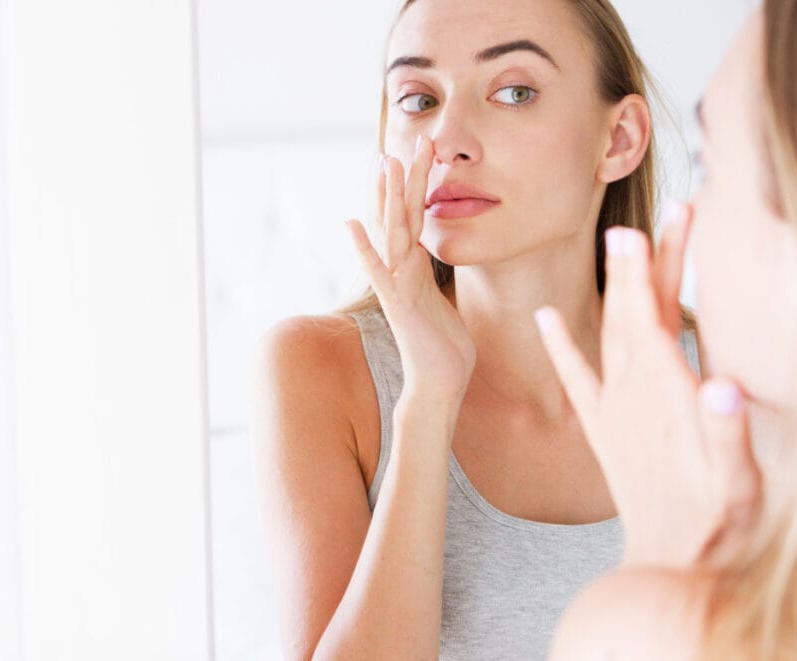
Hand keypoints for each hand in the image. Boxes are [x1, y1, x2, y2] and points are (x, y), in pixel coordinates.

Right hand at [345, 136, 476, 403]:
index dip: (417, 186)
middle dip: (407, 178)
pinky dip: (365, 249)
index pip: (415, 218)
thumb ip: (433, 279)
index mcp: (416, 268)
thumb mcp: (443, 302)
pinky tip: (351, 224)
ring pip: (391, 233)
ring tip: (385, 163)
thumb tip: (432, 260)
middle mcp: (402, 272)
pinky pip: (379, 272)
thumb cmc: (445, 349)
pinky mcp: (397, 304)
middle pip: (403, 215)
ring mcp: (397, 286)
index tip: (420, 153)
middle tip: (411, 139)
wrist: (440, 384)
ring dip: (388, 198)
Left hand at [534, 205, 761, 567]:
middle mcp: (632, 397)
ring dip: (614, 289)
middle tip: (642, 218)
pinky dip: (561, 347)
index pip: (649, 323)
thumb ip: (728, 434)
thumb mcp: (737, 481)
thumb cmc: (716, 522)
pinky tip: (546, 317)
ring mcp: (615, 410)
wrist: (673, 564)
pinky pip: (577, 380)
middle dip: (636, 266)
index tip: (634, 231)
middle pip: (630, 317)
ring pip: (610, 335)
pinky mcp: (604, 429)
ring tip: (620, 245)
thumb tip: (723, 390)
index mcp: (664, 400)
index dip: (642, 276)